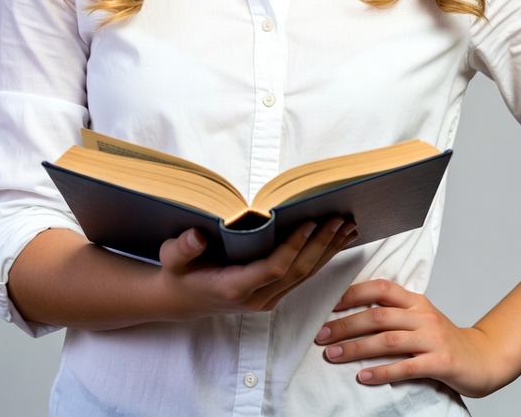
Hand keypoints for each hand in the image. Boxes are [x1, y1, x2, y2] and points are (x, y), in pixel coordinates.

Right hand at [157, 217, 356, 317]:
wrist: (182, 301)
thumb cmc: (179, 273)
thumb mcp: (172, 258)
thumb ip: (183, 248)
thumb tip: (196, 236)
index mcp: (234, 287)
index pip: (274, 268)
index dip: (293, 246)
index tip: (309, 222)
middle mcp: (256, 298)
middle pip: (298, 271)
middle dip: (321, 244)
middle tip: (340, 218)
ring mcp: (268, 299)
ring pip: (306, 275)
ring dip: (328, 250)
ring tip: (348, 226)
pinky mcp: (274, 295)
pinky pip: (303, 276)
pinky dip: (322, 257)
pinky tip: (336, 240)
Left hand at [315, 279, 505, 397]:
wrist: (484, 359)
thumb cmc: (445, 341)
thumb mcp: (421, 319)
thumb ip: (394, 314)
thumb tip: (354, 315)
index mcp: (416, 301)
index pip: (380, 288)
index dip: (353, 294)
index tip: (328, 305)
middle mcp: (423, 315)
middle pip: (378, 316)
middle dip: (345, 325)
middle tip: (321, 336)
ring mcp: (433, 338)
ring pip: (387, 340)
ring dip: (356, 348)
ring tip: (333, 356)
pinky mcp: (441, 362)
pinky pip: (406, 367)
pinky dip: (382, 372)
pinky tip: (364, 376)